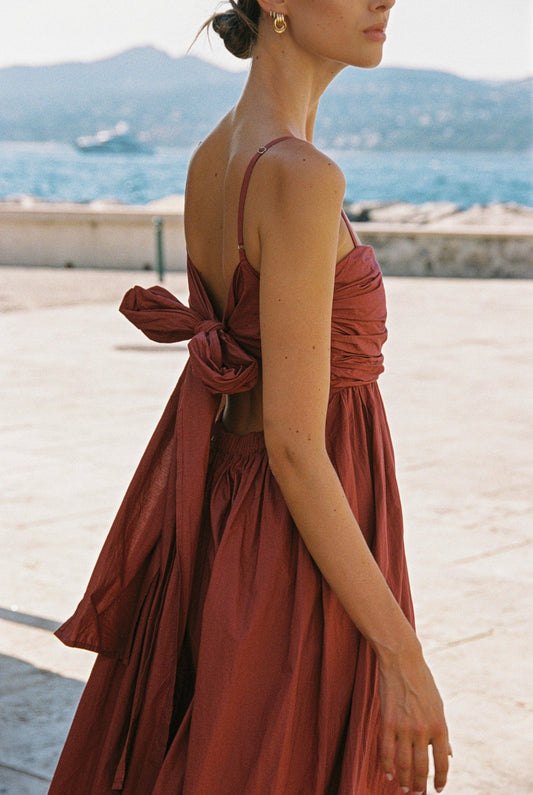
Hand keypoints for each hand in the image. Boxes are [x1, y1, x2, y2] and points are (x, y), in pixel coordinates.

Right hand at [378, 642, 450, 793]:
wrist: (403, 661)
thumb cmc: (423, 683)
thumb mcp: (439, 707)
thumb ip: (443, 733)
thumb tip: (450, 755)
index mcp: (440, 726)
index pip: (442, 763)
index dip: (440, 780)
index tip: (437, 789)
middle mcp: (423, 729)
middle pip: (421, 767)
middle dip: (420, 784)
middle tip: (418, 793)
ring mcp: (404, 726)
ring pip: (403, 763)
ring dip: (404, 779)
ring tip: (404, 788)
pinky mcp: (387, 721)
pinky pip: (386, 750)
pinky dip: (387, 765)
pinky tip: (388, 774)